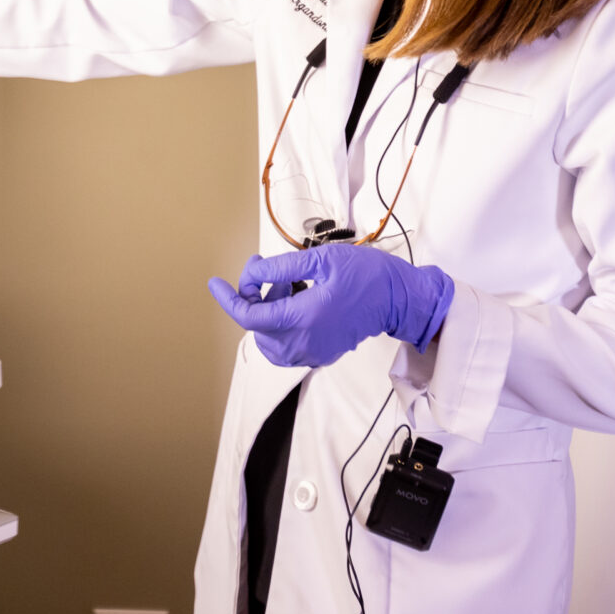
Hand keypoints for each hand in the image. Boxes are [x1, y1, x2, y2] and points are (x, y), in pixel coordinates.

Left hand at [206, 243, 453, 368]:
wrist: (398, 298)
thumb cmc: (366, 274)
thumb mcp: (321, 259)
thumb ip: (281, 268)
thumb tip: (252, 274)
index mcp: (304, 318)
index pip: (250, 317)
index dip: (229, 299)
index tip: (216, 284)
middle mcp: (305, 342)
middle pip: (257, 329)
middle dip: (253, 298)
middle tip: (267, 270)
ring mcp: (314, 352)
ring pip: (269, 341)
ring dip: (267, 314)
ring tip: (286, 286)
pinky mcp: (322, 354)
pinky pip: (287, 347)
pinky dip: (280, 326)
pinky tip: (297, 301)